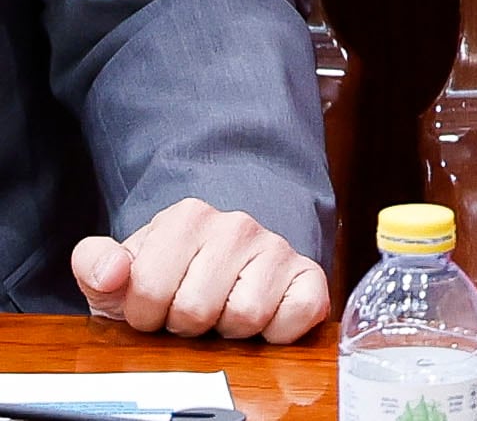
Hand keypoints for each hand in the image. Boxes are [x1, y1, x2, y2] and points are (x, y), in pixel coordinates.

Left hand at [73, 198, 328, 343]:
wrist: (220, 271)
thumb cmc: (168, 279)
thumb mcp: (120, 275)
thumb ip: (96, 266)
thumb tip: (112, 272)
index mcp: (187, 217)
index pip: (150, 289)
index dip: (146, 314)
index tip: (155, 306)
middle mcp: (237, 225)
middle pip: (197, 308)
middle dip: (187, 324)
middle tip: (191, 313)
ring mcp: (277, 247)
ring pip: (244, 315)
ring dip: (228, 330)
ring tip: (223, 313)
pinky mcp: (310, 275)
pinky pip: (295, 316)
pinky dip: (276, 331)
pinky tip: (262, 318)